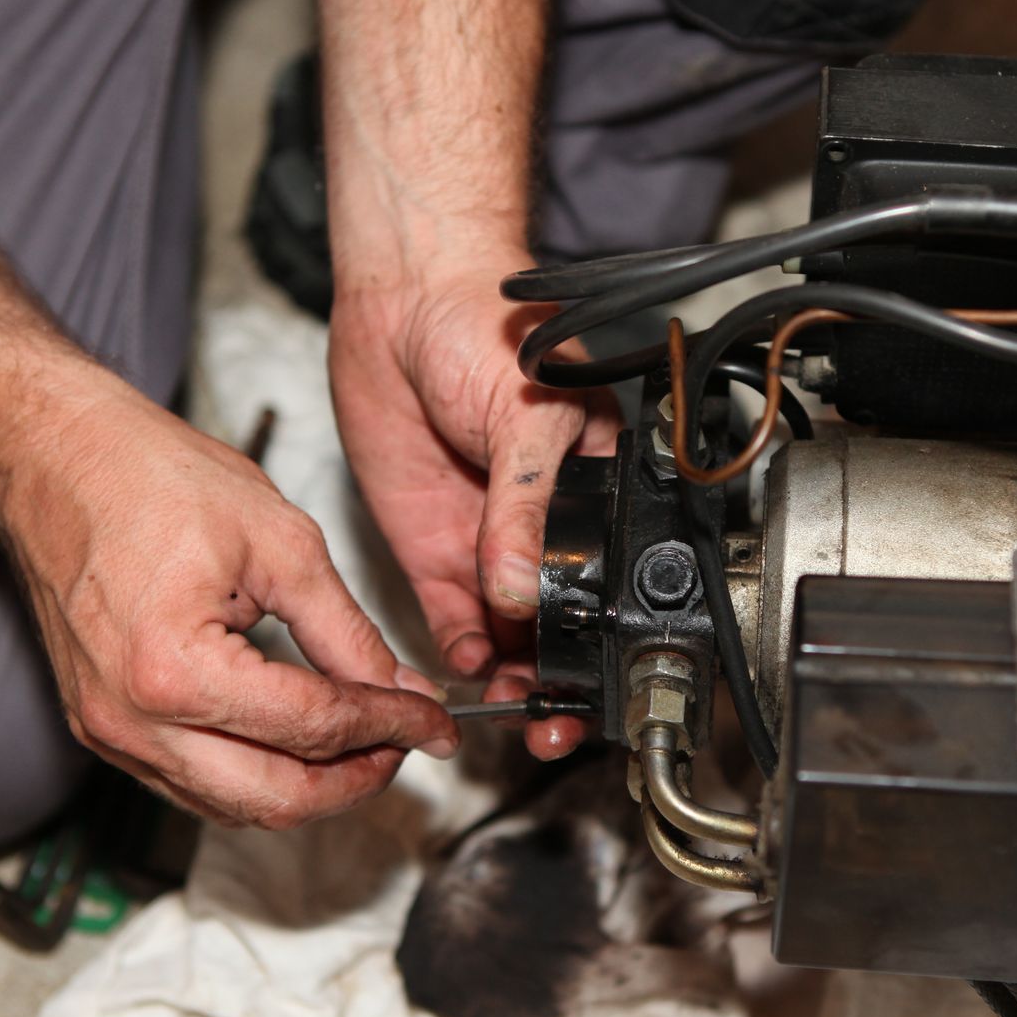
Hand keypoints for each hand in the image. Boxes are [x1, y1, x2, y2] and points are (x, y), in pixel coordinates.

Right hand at [0, 367, 457, 828]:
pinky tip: (300, 739)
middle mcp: (131, 721)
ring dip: (309, 787)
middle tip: (406, 743)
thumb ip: (348, 633)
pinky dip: (256, 775)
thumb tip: (399, 688)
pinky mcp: (101, 728)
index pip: (314, 728)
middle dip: (356, 780)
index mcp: (176, 672)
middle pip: (274, 800)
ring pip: (232, 806)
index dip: (390, 726)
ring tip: (364, 742)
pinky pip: (192, 782)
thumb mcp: (281, 545)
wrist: (54, 459)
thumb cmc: (151, 477)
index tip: (435, 719)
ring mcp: (109, 733)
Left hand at [328, 255, 619, 760]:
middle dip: (561, 679)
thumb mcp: (527, 414)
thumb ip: (525, 505)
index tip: (598, 678)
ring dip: (511, 677)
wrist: (402, 300)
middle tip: (551, 716)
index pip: (615, 581)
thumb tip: (522, 585)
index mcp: (597, 494)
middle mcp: (547, 528)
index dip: (611, 635)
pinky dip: (462, 651)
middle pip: (565, 625)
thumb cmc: (488, 328)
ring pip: (511, 636)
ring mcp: (489, 543)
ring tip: (508, 704)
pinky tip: (466, 665)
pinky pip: (453, 619)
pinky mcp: (433, 548)